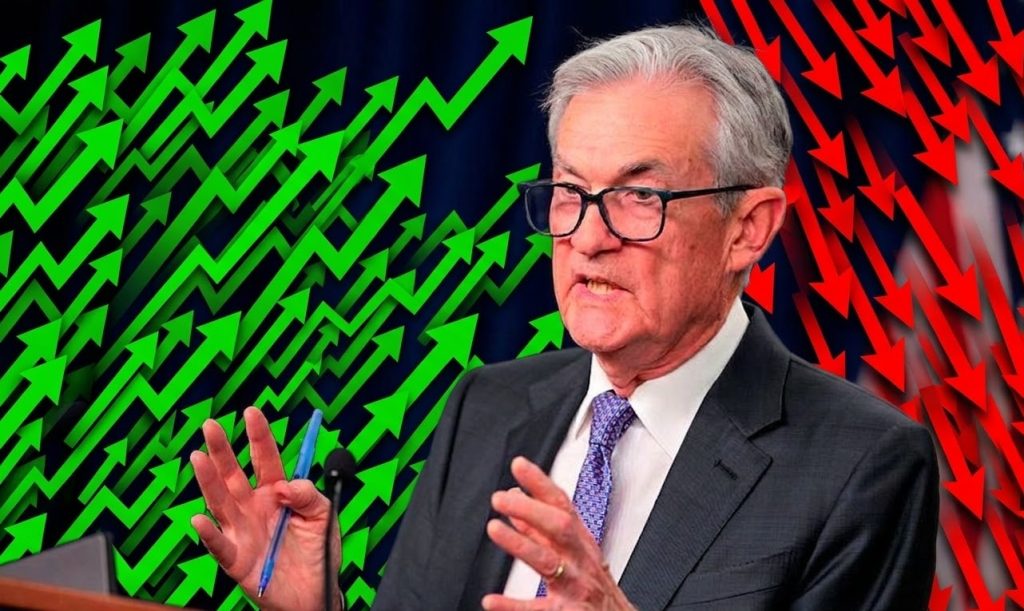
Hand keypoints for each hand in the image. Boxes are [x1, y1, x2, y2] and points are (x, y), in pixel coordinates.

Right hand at [190, 407, 342, 610]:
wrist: (317, 593)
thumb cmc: (319, 551)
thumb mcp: (323, 514)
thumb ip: (307, 494)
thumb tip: (283, 486)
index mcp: (276, 492)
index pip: (265, 458)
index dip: (258, 435)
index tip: (251, 411)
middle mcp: (253, 507)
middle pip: (233, 474)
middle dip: (222, 449)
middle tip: (210, 424)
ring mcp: (242, 531)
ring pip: (220, 502)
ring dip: (208, 480)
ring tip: (198, 457)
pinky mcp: (237, 560)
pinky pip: (219, 545)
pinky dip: (208, 534)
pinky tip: (200, 518)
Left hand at [483, 456, 636, 610]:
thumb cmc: (591, 585)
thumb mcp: (572, 551)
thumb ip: (539, 527)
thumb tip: (516, 496)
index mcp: (579, 541)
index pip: (561, 505)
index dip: (541, 484)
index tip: (519, 465)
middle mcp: (579, 560)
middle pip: (559, 527)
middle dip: (530, 509)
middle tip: (500, 498)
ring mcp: (574, 586)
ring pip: (548, 562)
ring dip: (520, 544)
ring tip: (494, 529)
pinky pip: (538, 610)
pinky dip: (513, 606)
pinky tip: (492, 600)